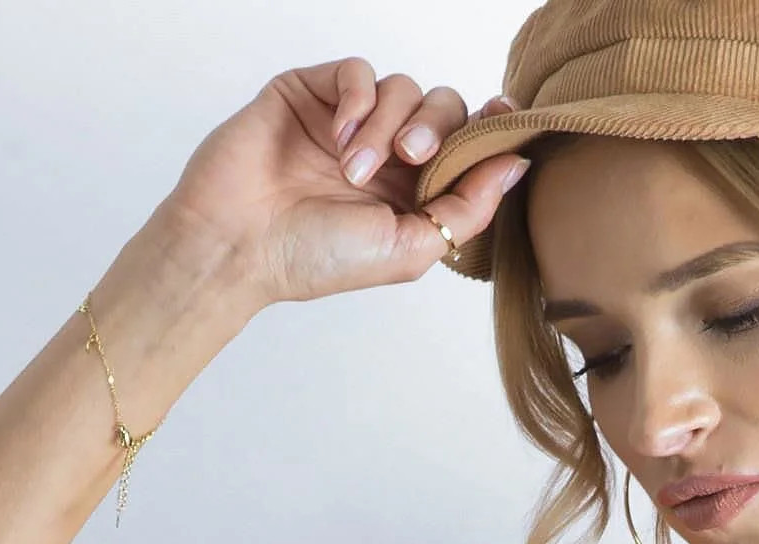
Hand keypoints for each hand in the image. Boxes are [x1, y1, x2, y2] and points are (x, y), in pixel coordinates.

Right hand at [158, 58, 529, 306]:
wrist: (240, 241)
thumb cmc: (317, 257)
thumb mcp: (411, 247)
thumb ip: (468, 208)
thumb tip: (518, 164)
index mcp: (415, 194)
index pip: (467, 147)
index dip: (490, 130)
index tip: (504, 119)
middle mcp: (388, 155)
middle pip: (444, 107)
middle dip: (437, 128)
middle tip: (410, 158)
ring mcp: (352, 121)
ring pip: (403, 88)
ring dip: (387, 126)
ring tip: (354, 170)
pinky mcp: (315, 92)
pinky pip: (359, 71)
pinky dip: (359, 100)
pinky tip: (341, 137)